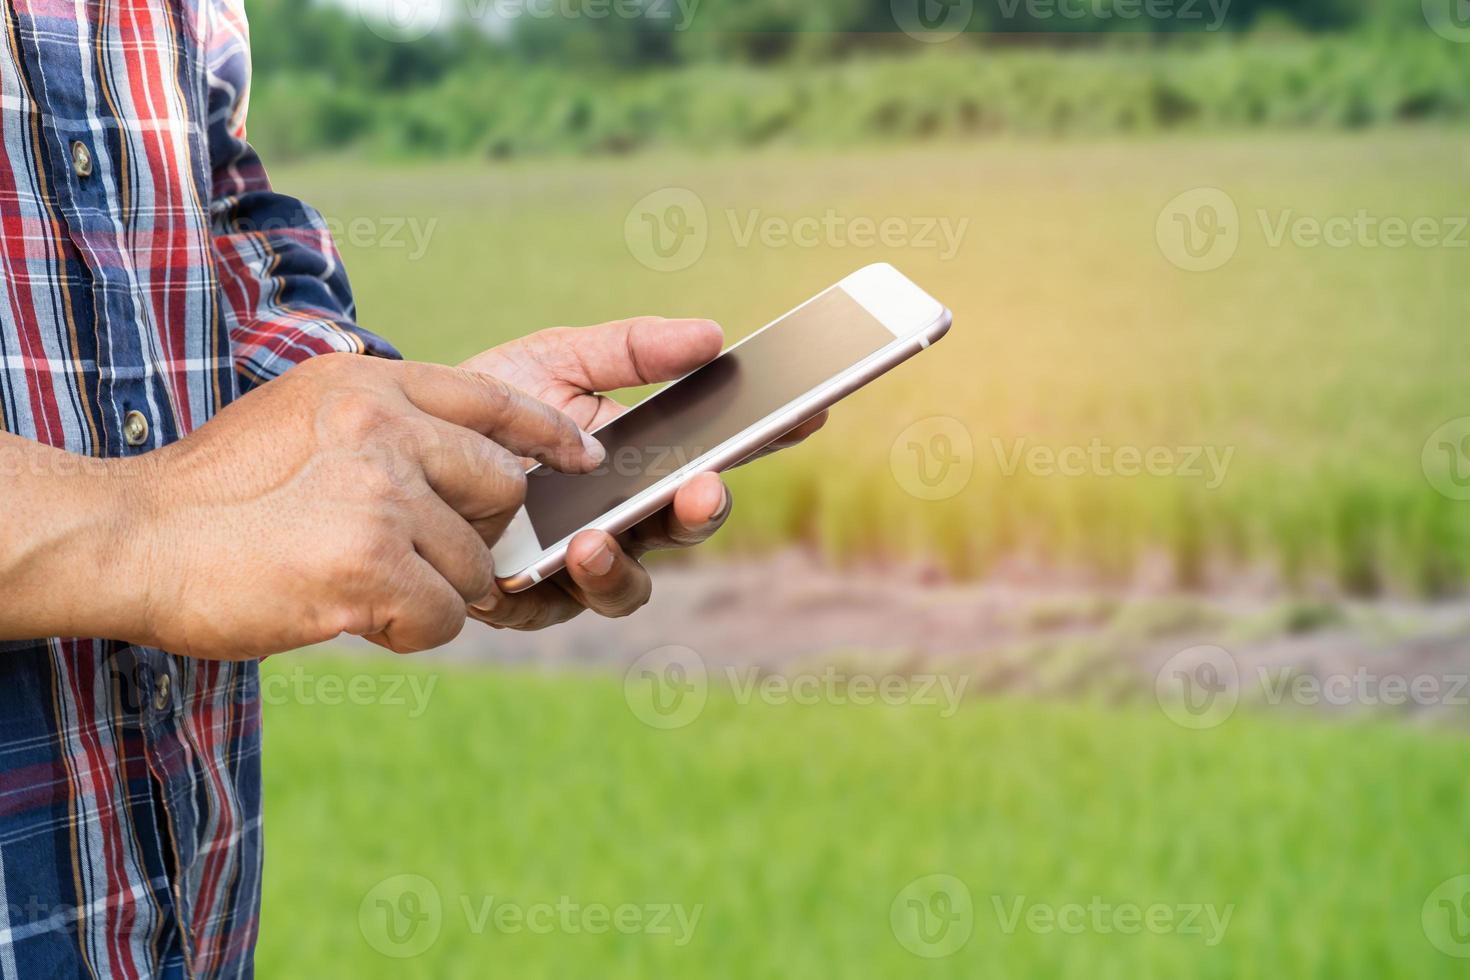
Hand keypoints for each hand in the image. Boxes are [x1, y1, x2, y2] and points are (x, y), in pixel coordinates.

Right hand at [130, 353, 602, 659]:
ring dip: (429, 591)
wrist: (137, 542)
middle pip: (502, 491)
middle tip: (399, 551)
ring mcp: (380, 492)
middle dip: (471, 536)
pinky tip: (348, 612)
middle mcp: (383, 425)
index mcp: (370, 382)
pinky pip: (445, 617)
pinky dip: (407, 631)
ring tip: (350, 580)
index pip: (492, 397)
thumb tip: (475, 458)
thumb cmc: (220, 492)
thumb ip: (387, 423)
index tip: (580, 455)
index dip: (545, 431)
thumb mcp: (306, 415)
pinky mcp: (371, 562)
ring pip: (475, 567)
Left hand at [458, 317, 826, 629]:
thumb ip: (631, 348)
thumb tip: (712, 334)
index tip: (808, 413)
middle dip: (703, 511)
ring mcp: (580, 565)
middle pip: (685, 529)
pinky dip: (560, 587)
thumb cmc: (491, 401)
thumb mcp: (559, 358)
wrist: (403, 437)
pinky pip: (558, 607)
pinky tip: (551, 558)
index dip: (767, 439)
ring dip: (623, 566)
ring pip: (629, 586)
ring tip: (599, 538)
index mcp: (645, 465)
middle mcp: (625, 522)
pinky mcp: (528, 599)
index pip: (718, 456)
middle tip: (706, 486)